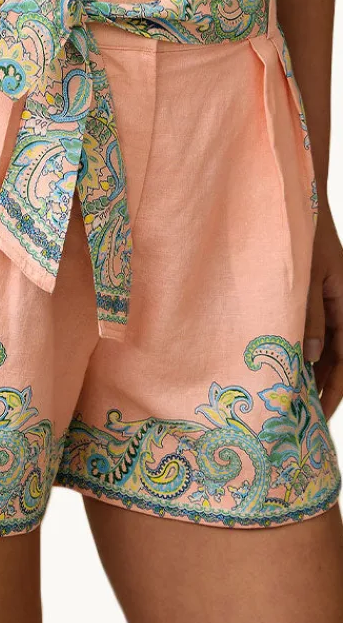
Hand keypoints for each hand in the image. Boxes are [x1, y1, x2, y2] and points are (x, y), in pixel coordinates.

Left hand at [304, 202, 342, 418]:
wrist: (298, 203)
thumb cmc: (302, 237)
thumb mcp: (304, 278)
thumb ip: (308, 316)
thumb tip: (309, 357)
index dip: (334, 391)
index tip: (319, 416)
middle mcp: (340, 307)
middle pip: (336, 359)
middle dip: (322, 389)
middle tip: (300, 419)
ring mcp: (328, 302)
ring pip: (324, 347)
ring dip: (310, 372)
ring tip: (291, 400)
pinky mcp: (312, 296)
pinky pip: (312, 330)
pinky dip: (302, 350)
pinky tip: (286, 366)